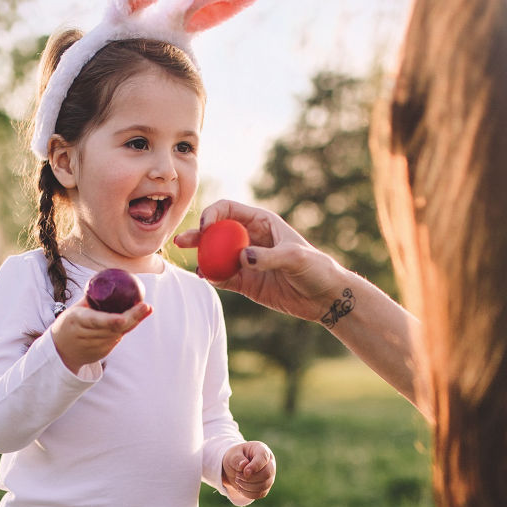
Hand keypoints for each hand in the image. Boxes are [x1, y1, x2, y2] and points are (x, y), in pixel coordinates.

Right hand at [50, 298, 152, 372]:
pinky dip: (124, 329)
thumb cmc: (70, 323)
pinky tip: (131, 319)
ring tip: (144, 309)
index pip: (96, 321)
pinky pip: (117, 339)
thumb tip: (112, 282)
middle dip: (133, 318)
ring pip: (118, 334)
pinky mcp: (101, 353)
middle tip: (147, 307)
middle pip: (114, 328)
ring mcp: (94, 346)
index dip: (111, 320)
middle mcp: (86, 335)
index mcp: (77, 320)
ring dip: (132, 321)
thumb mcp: (75, 309)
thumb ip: (92, 299)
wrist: (61, 350)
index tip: (124, 317)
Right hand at [175, 199, 347, 321]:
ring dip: (202, 258)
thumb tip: (242, 257)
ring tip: (194, 266)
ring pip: (215, 256)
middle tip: (181, 241)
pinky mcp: (246, 282)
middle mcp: (250, 239)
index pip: (229, 210)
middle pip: (216, 232)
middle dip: (197, 235)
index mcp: (261, 222)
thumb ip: (268, 257)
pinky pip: (223, 277)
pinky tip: (208, 279)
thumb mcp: (295, 258)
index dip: (213, 214)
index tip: (206, 228)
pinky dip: (212, 277)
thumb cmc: (316, 268)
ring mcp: (245, 261)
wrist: (324, 297)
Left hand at [221, 440, 275, 502]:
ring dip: (247, 486)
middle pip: (267, 474)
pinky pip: (260, 494)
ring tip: (237, 480)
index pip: (263, 458)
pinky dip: (248, 493)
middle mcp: (269, 463)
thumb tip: (244, 465)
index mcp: (262, 450)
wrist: (234, 468)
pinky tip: (240, 487)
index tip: (245, 472)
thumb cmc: (235, 457)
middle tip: (237, 475)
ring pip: (264, 486)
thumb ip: (237, 459)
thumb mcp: (232, 454)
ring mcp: (270, 476)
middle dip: (249, 478)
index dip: (255, 466)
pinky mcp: (266, 487)